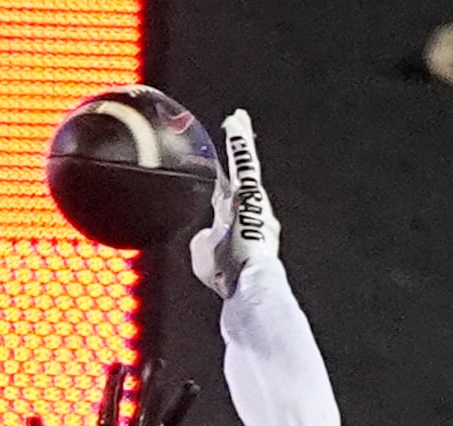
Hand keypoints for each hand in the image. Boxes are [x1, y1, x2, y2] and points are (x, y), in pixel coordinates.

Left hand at [191, 108, 280, 297]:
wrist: (246, 278)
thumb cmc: (226, 274)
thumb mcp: (204, 258)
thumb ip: (201, 243)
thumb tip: (200, 236)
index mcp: (233, 223)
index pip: (226, 198)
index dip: (224, 186)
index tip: (223, 176)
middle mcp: (245, 207)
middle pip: (240, 173)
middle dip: (239, 153)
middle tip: (238, 132)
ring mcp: (250, 198)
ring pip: (244, 162)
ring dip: (240, 140)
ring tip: (237, 119)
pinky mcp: (251, 191)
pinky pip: (244, 160)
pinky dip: (240, 142)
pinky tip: (235, 122)